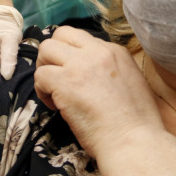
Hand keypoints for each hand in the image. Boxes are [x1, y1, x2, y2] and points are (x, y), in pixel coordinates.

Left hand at [33, 26, 160, 157]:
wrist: (133, 141)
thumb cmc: (135, 124)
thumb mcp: (130, 82)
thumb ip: (109, 70)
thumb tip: (87, 74)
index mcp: (115, 51)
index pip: (82, 39)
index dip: (72, 56)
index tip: (75, 77)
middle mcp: (97, 51)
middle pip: (61, 34)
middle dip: (53, 55)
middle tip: (56, 78)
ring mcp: (80, 65)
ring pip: (45, 49)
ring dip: (44, 70)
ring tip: (53, 92)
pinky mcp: (65, 82)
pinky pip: (40, 76)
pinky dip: (42, 91)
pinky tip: (55, 107)